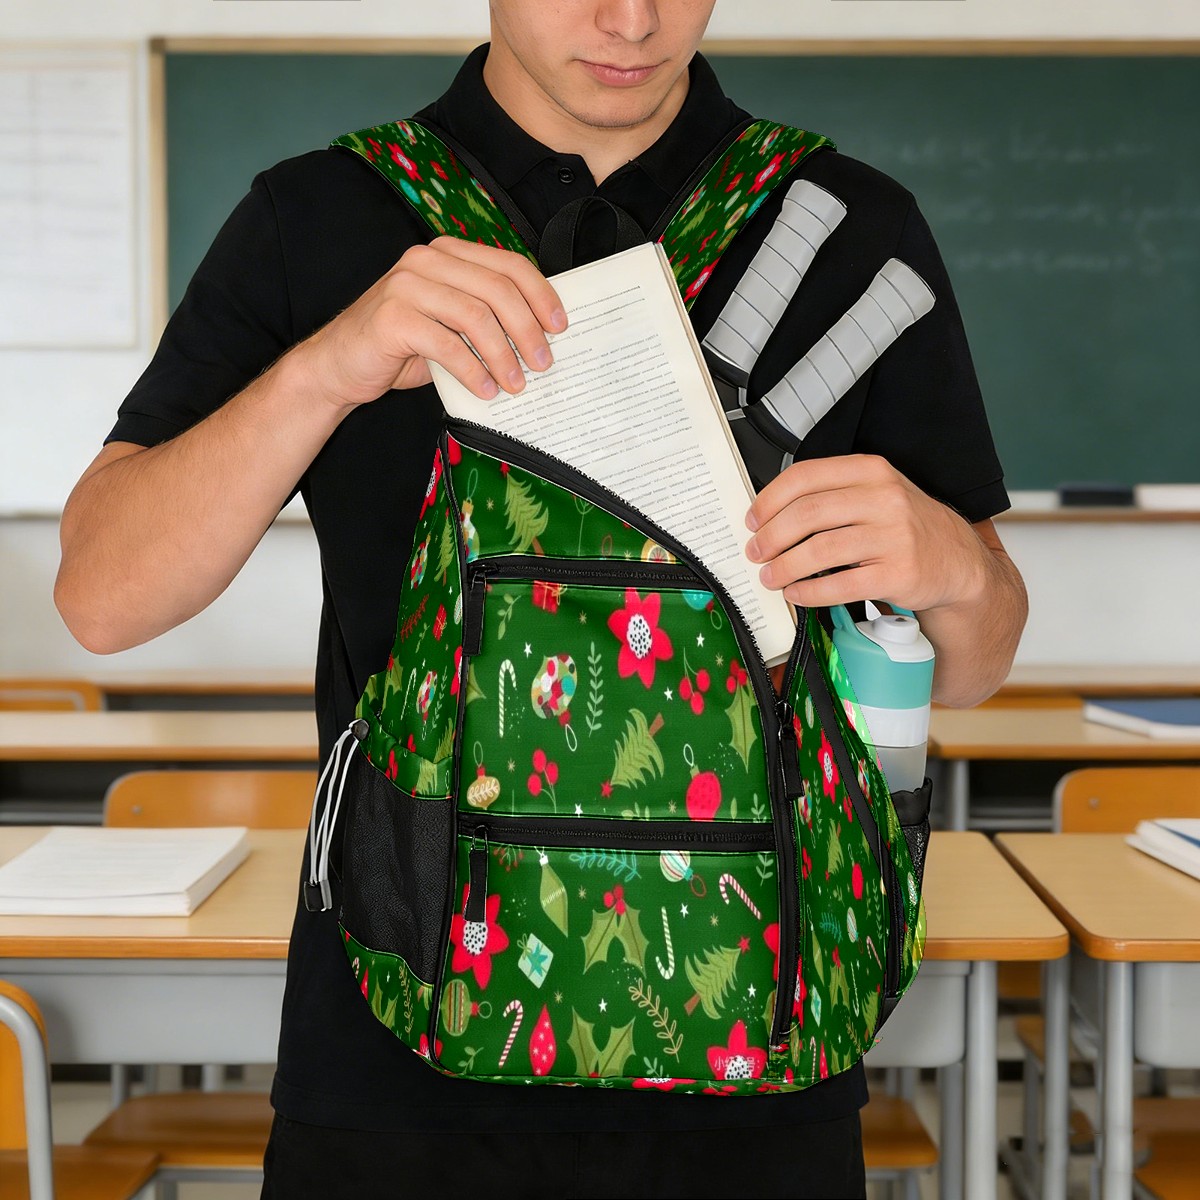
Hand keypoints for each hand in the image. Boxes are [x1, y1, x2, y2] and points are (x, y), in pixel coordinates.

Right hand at [294, 237, 565, 408]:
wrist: (339, 365)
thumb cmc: (401, 347)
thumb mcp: (450, 325)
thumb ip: (484, 318)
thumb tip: (540, 338)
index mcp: (447, 254)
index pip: (508, 264)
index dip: (541, 294)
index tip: (560, 327)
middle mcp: (426, 260)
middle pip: (497, 289)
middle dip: (527, 329)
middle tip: (543, 363)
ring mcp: (406, 285)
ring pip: (475, 316)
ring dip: (503, 355)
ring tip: (517, 383)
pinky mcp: (391, 317)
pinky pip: (446, 344)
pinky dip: (472, 371)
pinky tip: (485, 390)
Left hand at [744, 454, 987, 613]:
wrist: (955, 559)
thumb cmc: (905, 526)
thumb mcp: (875, 494)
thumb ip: (830, 495)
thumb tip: (769, 515)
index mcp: (871, 470)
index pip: (806, 476)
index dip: (769, 500)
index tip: (752, 520)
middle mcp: (884, 498)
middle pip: (808, 513)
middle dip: (771, 536)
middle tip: (756, 552)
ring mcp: (894, 536)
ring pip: (821, 550)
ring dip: (785, 566)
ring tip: (771, 576)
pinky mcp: (898, 573)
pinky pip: (841, 585)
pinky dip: (810, 592)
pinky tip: (797, 594)